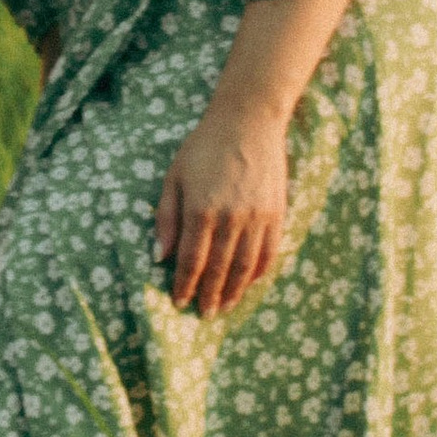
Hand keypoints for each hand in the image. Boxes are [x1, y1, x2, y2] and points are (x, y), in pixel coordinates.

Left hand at [152, 105, 289, 315]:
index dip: (185, 285)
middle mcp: (230, 219)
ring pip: (245, 266)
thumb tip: (160, 256)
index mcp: (201, 210)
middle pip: (219, 269)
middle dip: (209, 295)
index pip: (192, 261)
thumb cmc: (204, 146)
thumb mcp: (174, 176)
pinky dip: (259, 272)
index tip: (180, 303)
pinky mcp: (276, 213)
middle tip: (204, 315)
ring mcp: (257, 217)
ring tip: (225, 307)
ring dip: (235, 291)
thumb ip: (167, 218)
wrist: (248, 121)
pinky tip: (250, 283)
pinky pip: (269, 252)